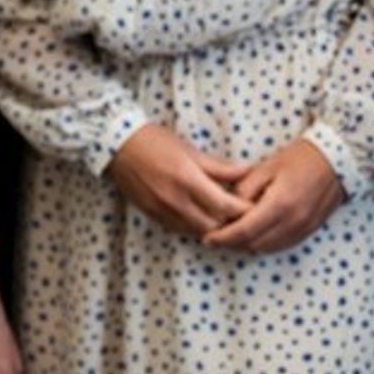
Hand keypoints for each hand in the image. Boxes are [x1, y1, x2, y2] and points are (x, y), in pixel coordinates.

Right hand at [104, 123, 252, 239]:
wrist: (118, 146)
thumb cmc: (156, 142)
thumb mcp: (191, 150)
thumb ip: (220, 167)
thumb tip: (247, 172)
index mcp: (188, 180)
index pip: (225, 206)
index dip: (243, 211)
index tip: (254, 208)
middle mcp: (176, 200)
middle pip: (214, 226)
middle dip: (231, 223)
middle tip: (243, 216)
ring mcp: (163, 211)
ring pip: (197, 232)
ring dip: (213, 228)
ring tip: (224, 219)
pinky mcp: (153, 216)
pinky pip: (181, 229)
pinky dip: (195, 227)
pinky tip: (201, 217)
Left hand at [205, 139, 345, 254]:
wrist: (336, 161)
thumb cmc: (299, 159)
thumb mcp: (266, 168)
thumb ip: (244, 189)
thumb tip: (228, 209)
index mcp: (280, 204)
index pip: (244, 230)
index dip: (223, 237)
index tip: (208, 238)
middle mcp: (292, 222)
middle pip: (254, 244)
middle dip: (232, 243)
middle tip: (217, 235)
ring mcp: (303, 229)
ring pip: (267, 249)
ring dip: (248, 245)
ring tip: (233, 235)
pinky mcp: (309, 232)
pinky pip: (281, 246)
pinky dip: (264, 244)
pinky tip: (255, 234)